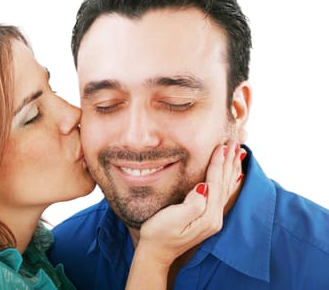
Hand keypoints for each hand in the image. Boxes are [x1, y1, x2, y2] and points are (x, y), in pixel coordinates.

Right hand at [126, 140, 243, 288]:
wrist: (156, 253)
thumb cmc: (159, 234)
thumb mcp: (173, 219)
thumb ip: (192, 203)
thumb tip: (203, 187)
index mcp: (207, 216)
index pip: (215, 183)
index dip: (218, 163)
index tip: (221, 145)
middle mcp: (214, 217)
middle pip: (225, 183)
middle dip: (229, 162)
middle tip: (235, 141)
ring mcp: (212, 218)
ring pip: (226, 187)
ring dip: (231, 168)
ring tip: (237, 152)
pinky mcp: (206, 218)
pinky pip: (222, 194)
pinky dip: (229, 181)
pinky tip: (234, 176)